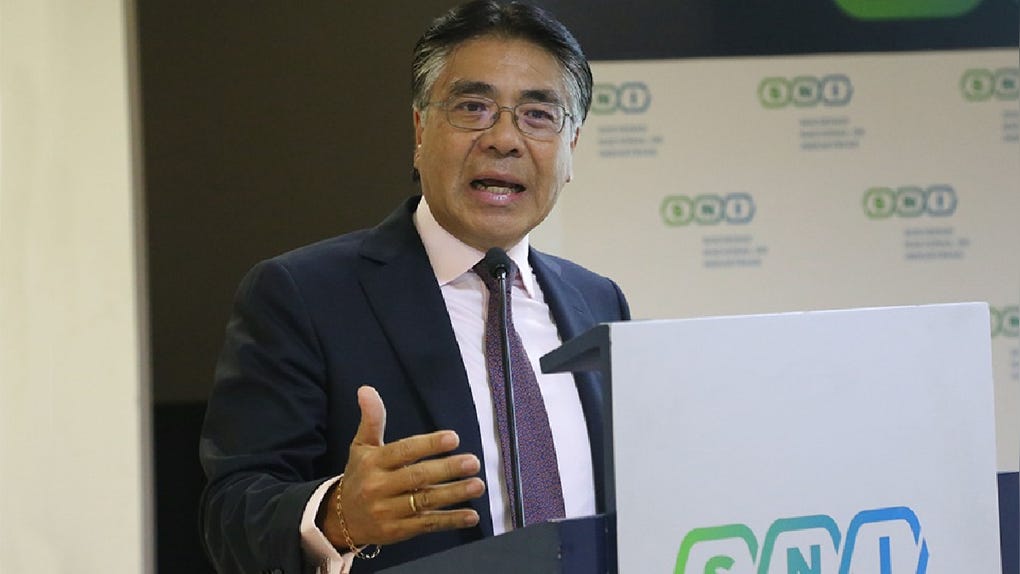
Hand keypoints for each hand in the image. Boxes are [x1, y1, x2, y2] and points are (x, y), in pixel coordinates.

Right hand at [322, 386, 484, 547]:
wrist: (342, 519)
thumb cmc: (359, 475)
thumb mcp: (361, 446)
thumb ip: (371, 419)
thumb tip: (366, 389)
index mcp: (372, 463)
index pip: (403, 451)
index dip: (428, 445)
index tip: (453, 438)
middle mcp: (379, 487)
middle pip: (417, 477)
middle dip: (447, 469)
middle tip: (473, 462)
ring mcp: (388, 512)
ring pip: (425, 502)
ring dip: (454, 494)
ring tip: (477, 485)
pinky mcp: (398, 532)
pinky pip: (427, 525)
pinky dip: (451, 521)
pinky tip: (471, 515)